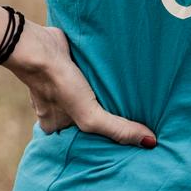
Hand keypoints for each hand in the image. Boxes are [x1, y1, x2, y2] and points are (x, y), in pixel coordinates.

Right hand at [4, 22, 155, 144]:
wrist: (39, 47)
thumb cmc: (59, 86)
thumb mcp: (90, 117)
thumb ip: (118, 130)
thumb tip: (150, 142)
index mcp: (54, 125)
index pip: (84, 138)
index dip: (105, 138)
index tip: (129, 138)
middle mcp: (57, 107)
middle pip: (89, 114)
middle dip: (108, 113)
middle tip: (139, 117)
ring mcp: (63, 86)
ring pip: (91, 94)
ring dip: (107, 92)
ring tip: (135, 95)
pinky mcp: (70, 66)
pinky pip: (91, 75)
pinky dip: (103, 74)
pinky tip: (119, 74)